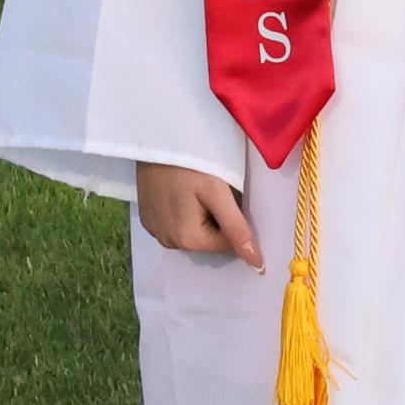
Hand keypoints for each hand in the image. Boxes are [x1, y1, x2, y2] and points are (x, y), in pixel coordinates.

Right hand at [134, 162, 264, 270]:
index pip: (227, 244)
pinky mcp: (148, 217)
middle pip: (209, 239)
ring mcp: (155, 230)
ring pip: (194, 231)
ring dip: (204, 216)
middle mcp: (168, 243)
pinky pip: (176, 222)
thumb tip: (256, 264)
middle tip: (222, 189)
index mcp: (187, 241)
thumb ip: (237, 228)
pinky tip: (187, 190)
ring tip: (202, 188)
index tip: (239, 198)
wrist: (156, 140)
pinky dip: (187, 212)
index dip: (239, 223)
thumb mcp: (218, 192)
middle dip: (221, 220)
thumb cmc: (191, 163)